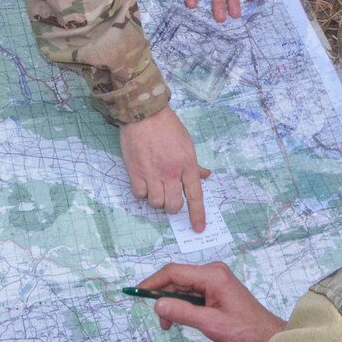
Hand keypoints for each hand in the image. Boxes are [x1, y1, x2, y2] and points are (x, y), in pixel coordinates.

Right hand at [120, 107, 210, 230]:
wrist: (144, 113)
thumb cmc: (167, 126)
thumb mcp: (187, 143)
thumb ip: (194, 164)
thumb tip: (205, 175)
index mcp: (187, 164)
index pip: (195, 195)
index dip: (197, 214)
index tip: (198, 228)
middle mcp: (171, 172)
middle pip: (174, 205)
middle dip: (172, 206)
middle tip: (169, 197)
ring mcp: (153, 173)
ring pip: (156, 203)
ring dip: (157, 200)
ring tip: (155, 188)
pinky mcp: (136, 172)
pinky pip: (140, 195)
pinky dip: (142, 193)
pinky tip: (143, 183)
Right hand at [139, 262, 285, 341]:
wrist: (266, 335)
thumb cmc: (242, 330)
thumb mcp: (210, 324)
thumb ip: (183, 312)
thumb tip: (157, 304)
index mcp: (212, 275)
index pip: (174, 272)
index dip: (153, 281)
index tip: (137, 292)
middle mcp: (212, 270)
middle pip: (178, 278)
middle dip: (163, 296)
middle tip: (159, 320)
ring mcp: (214, 277)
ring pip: (183, 285)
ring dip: (172, 302)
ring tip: (169, 324)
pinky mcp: (215, 286)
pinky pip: (192, 290)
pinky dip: (182, 303)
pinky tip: (180, 317)